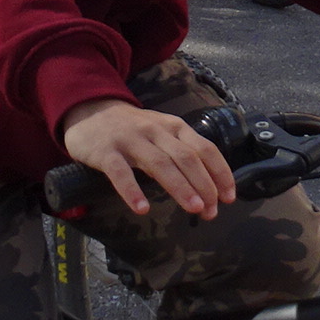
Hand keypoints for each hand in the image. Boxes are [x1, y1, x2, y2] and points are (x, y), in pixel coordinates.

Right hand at [59, 98, 235, 218]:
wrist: (89, 109)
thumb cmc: (132, 129)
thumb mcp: (162, 132)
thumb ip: (181, 153)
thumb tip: (208, 187)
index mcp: (174, 127)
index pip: (205, 148)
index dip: (220, 172)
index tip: (229, 197)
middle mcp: (156, 131)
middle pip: (186, 158)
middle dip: (204, 185)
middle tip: (212, 211)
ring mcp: (130, 140)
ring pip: (160, 163)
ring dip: (180, 187)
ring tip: (194, 208)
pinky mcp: (106, 151)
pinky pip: (120, 172)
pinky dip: (132, 190)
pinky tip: (142, 208)